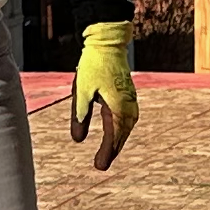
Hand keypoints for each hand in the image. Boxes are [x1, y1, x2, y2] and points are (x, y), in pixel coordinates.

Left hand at [69, 20, 138, 171]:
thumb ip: (80, 116)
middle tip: (101, 165)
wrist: (108, 43)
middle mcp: (127, 104)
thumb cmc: (92, 65)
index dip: (107, 152)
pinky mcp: (129, 93)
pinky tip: (117, 131)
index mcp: (117, 105)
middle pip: (122, 133)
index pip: (114, 135)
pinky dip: (122, 128)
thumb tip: (78, 141)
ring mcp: (130, 98)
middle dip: (113, 149)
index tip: (99, 167)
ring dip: (118, 139)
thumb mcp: (80, 92)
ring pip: (127, 125)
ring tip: (109, 152)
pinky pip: (128, 117)